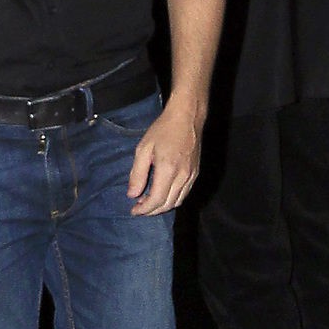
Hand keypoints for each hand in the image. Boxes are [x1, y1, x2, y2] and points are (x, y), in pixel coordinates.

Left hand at [127, 98, 201, 215]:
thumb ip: (137, 174)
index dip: (144, 209)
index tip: (133, 210)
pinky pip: (184, 193)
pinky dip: (172, 199)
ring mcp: (192, 175)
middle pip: (168, 204)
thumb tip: (132, 195)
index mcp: (168, 170)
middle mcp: (183, 176)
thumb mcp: (143, 149)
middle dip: (152, 211)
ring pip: (178, 201)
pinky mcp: (196, 173)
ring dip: (162, 206)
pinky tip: (162, 194)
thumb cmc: (163, 130)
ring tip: (148, 203)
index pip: (156, 200)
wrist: (187, 117)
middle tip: (138, 208)